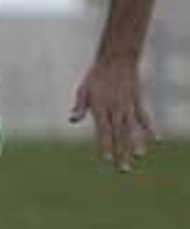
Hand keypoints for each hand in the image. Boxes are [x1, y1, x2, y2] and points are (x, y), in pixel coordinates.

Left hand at [69, 56, 156, 171]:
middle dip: (121, 152)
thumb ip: (80, 106)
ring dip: (137, 143)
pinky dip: (150, 128)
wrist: (117, 60)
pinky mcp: (137, 101)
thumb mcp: (83, 90)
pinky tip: (156, 140)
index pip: (103, 132)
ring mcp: (128, 106)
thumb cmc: (96, 76)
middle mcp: (115, 109)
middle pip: (119, 135)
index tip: (106, 160)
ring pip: (133, 128)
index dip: (105, 146)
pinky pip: (145, 117)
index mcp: (100, 108)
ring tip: (140, 156)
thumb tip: (72, 120)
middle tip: (123, 169)